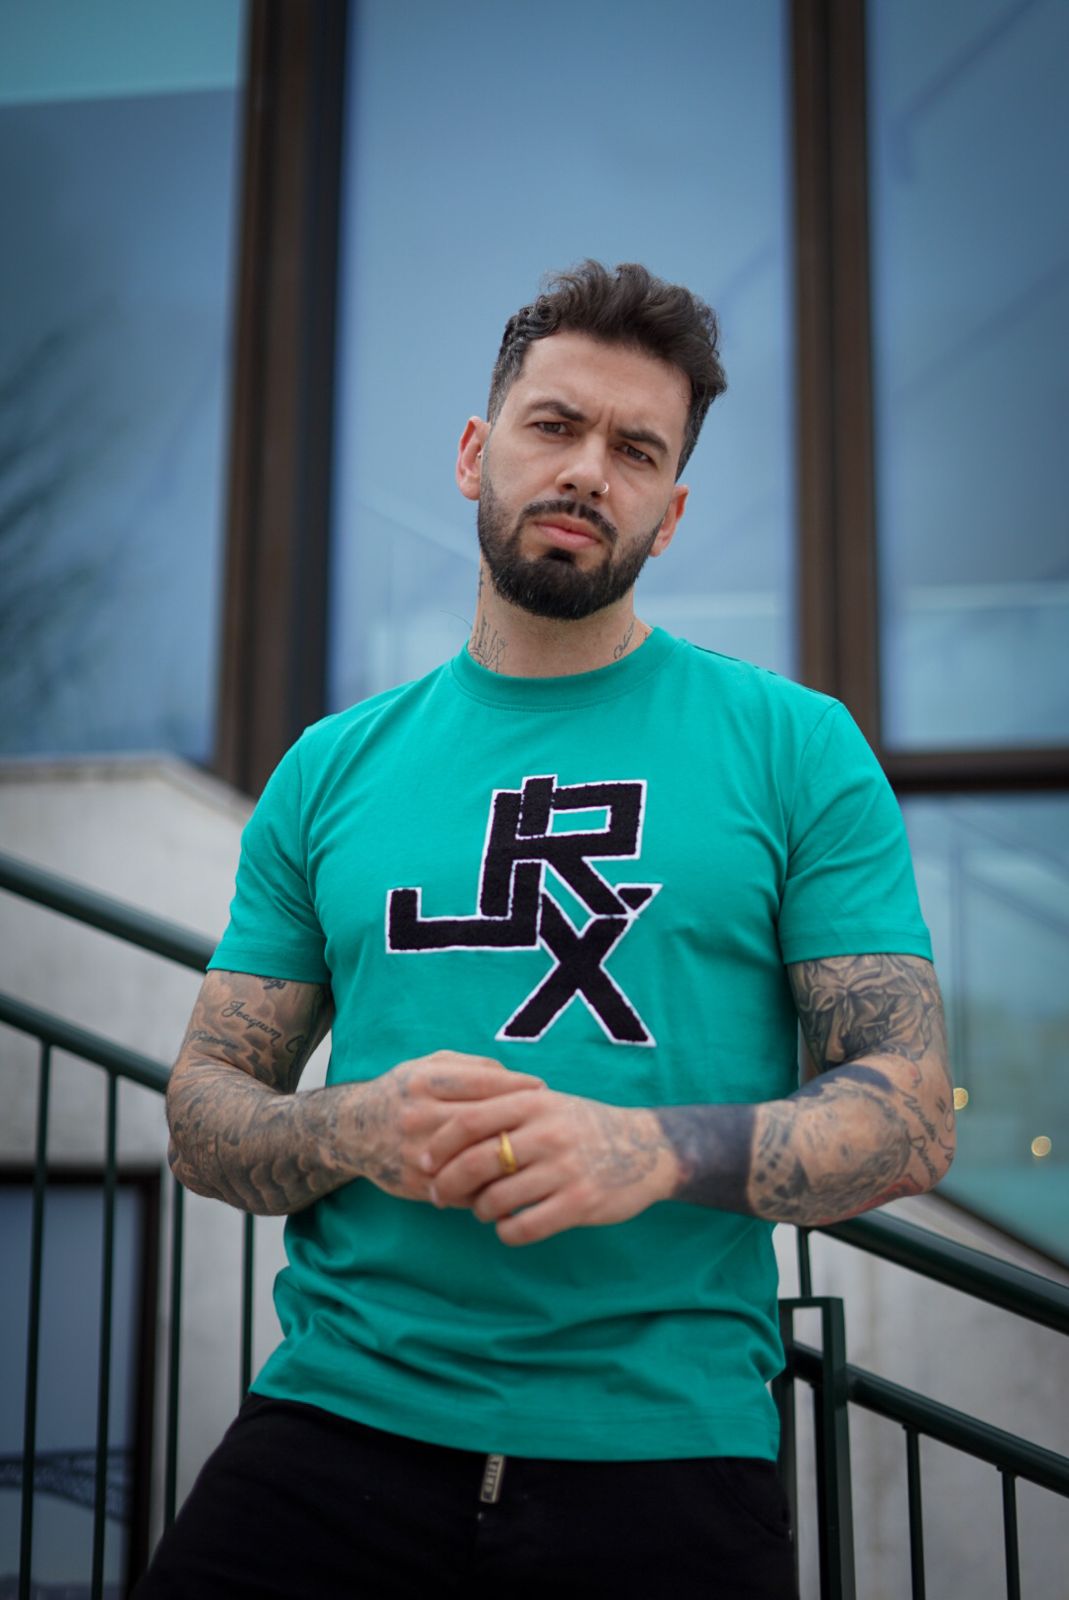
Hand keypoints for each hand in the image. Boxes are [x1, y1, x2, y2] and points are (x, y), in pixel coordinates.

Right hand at [347, 1051, 543, 1203]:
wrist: (353, 1131)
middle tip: (546, 1122)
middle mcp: (418, 1116)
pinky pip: (464, 1187)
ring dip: (508, 1157)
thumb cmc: (403, 1092)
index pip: (483, 1083)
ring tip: (533, 1152)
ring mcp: (417, 1152)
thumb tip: (516, 1079)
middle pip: (483, 1122)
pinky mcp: (417, 1183)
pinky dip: (490, 1184)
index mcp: (424, 1082)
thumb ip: (471, 1066)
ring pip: (475, 1158)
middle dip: (519, 1122)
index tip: (543, 1090)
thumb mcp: (428, 1065)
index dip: (518, 1087)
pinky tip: (510, 1178)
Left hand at [419, 1089, 678, 1244]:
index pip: (469, 1121)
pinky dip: (506, 1231)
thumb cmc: (584, 1126)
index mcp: (533, 1102)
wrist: (648, 1148)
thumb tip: (443, 1130)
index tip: (424, 1160)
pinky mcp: (579, 1203)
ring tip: (482, 1210)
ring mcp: (564, 1169)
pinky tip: (508, 1226)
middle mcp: (547, 1132)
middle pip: (476, 1160)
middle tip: (438, 1195)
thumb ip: (504, 1109)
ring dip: (479, 1210)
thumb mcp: (547, 1103)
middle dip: (448, 1183)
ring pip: (496, 1198)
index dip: (439, 1144)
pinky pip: (524, 1226)